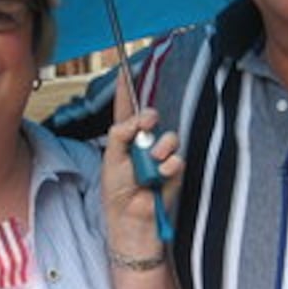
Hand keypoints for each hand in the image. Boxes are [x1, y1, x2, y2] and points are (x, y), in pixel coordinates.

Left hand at [101, 69, 181, 252]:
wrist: (131, 221)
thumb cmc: (117, 193)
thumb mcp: (110, 159)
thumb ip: (121, 132)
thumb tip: (142, 119)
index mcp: (124, 139)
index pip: (126, 109)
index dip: (126, 89)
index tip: (126, 67)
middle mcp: (143, 145)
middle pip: (150, 117)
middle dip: (148, 118)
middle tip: (145, 124)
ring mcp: (160, 157)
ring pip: (168, 136)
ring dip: (158, 148)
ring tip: (150, 165)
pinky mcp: (173, 171)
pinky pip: (177, 158)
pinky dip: (168, 166)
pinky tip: (160, 176)